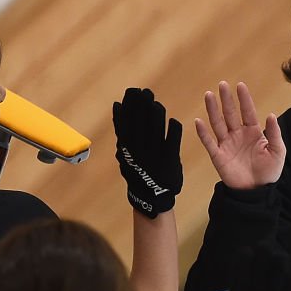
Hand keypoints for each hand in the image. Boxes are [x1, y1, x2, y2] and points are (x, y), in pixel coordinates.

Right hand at [113, 88, 182, 217]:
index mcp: (128, 149)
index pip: (126, 123)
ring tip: (155, 103)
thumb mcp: (126, 155)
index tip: (131, 93)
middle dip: (141, 106)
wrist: (151, 198)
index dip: (129, 107)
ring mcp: (154, 155)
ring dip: (155, 114)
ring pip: (154, 130)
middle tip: (145, 92)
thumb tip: (117, 106)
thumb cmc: (139, 172)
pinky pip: (172, 141)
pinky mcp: (169, 160)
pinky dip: (173, 130)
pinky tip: (172, 120)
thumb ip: (123, 132)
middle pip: (140, 123)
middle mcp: (139, 151)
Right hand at [195, 81, 285, 189]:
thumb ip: (274, 133)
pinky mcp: (218, 156)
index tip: (240, 85)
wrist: (257, 191)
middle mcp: (238, 135)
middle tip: (222, 85)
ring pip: (218, 124)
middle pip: (230, 114)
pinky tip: (199, 121)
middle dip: (226, 100)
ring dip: (213, 110)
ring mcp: (227, 144)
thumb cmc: (268, 171)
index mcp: (253, 132)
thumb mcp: (277, 151)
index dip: (244, 99)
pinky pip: (209, 142)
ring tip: (209, 95)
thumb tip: (270, 114)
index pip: (247, 112)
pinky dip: (203, 133)